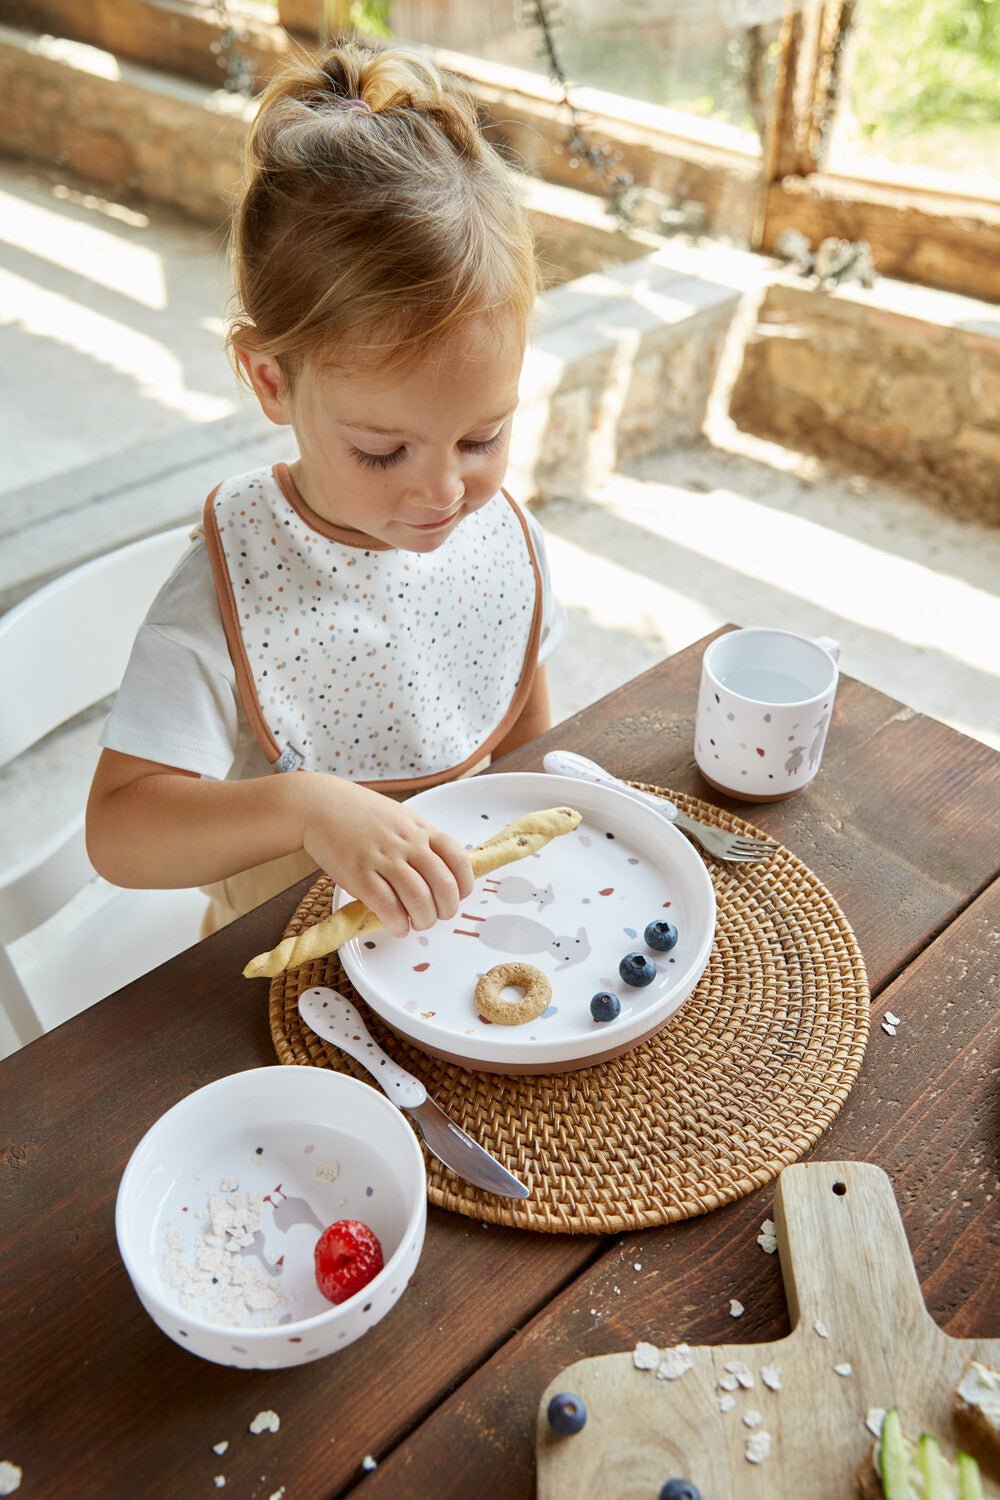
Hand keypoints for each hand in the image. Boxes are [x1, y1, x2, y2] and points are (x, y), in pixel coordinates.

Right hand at [297, 775, 473, 938]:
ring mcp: (384, 858)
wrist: (319, 805)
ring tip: (416, 923)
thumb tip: (438, 875)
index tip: (457, 896)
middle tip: (436, 916)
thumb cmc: (359, 814)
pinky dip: (397, 922)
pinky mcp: (359, 873)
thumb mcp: (400, 818)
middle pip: (443, 884)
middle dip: (446, 909)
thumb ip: (420, 842)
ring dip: (423, 919)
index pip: (458, 859)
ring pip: (419, 898)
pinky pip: (387, 905)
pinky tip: (397, 926)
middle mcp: (408, 843)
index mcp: (421, 829)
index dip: (464, 884)